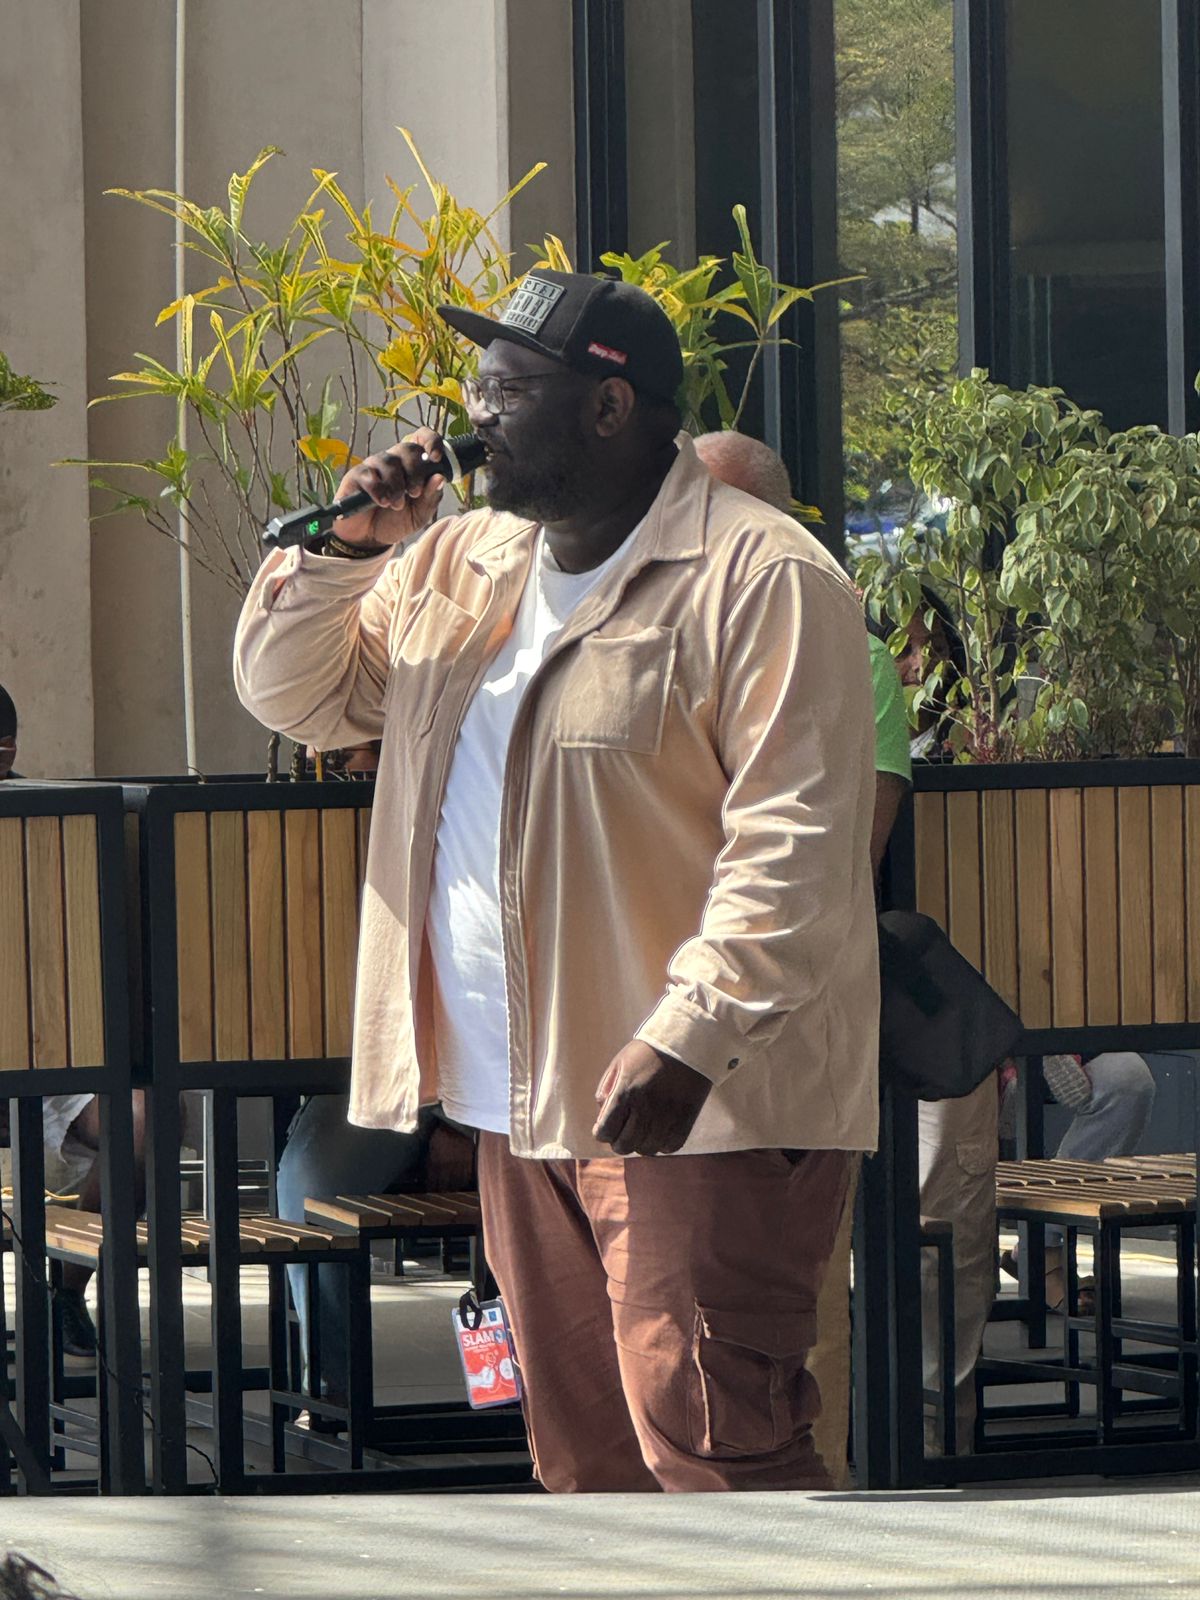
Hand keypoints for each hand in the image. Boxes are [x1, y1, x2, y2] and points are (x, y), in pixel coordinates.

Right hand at [330, 427, 449, 548]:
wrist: (370, 539)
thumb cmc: (396, 522)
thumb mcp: (420, 514)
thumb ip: (431, 497)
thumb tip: (439, 477)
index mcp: (412, 465)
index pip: (421, 439)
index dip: (431, 442)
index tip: (436, 458)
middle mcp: (393, 461)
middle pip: (407, 448)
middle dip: (415, 471)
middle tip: (415, 493)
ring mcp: (374, 466)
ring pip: (389, 462)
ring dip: (396, 485)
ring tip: (397, 505)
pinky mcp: (357, 475)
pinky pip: (369, 474)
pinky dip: (378, 489)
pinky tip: (382, 502)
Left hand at [592, 1040, 711, 1155]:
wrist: (687, 1042)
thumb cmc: (649, 1052)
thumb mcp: (619, 1064)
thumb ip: (606, 1091)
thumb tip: (601, 1119)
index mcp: (625, 1092)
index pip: (605, 1132)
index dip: (602, 1132)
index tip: (605, 1127)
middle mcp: (645, 1108)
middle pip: (624, 1146)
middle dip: (619, 1140)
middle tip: (624, 1129)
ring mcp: (666, 1117)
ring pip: (646, 1150)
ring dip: (641, 1143)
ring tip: (644, 1128)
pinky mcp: (686, 1121)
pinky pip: (669, 1148)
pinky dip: (662, 1143)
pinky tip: (661, 1130)